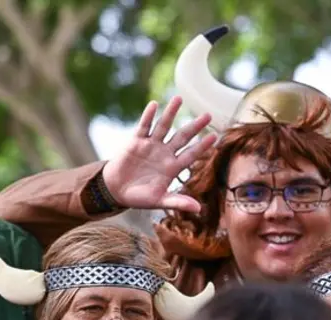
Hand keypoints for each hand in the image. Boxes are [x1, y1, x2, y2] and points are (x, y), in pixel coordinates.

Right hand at [101, 96, 215, 212]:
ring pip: (164, 126)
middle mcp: (165, 153)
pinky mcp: (136, 142)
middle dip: (194, 126)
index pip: (191, 154)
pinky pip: (144, 126)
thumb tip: (199, 209)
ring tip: (179, 98)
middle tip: (208, 115)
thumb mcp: (159, 201)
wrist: (116, 191)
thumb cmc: (139, 197)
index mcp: (173, 167)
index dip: (202, 146)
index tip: (214, 136)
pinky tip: (154, 104)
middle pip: (182, 137)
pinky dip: (148, 116)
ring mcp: (151, 145)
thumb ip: (177, 202)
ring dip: (171, 113)